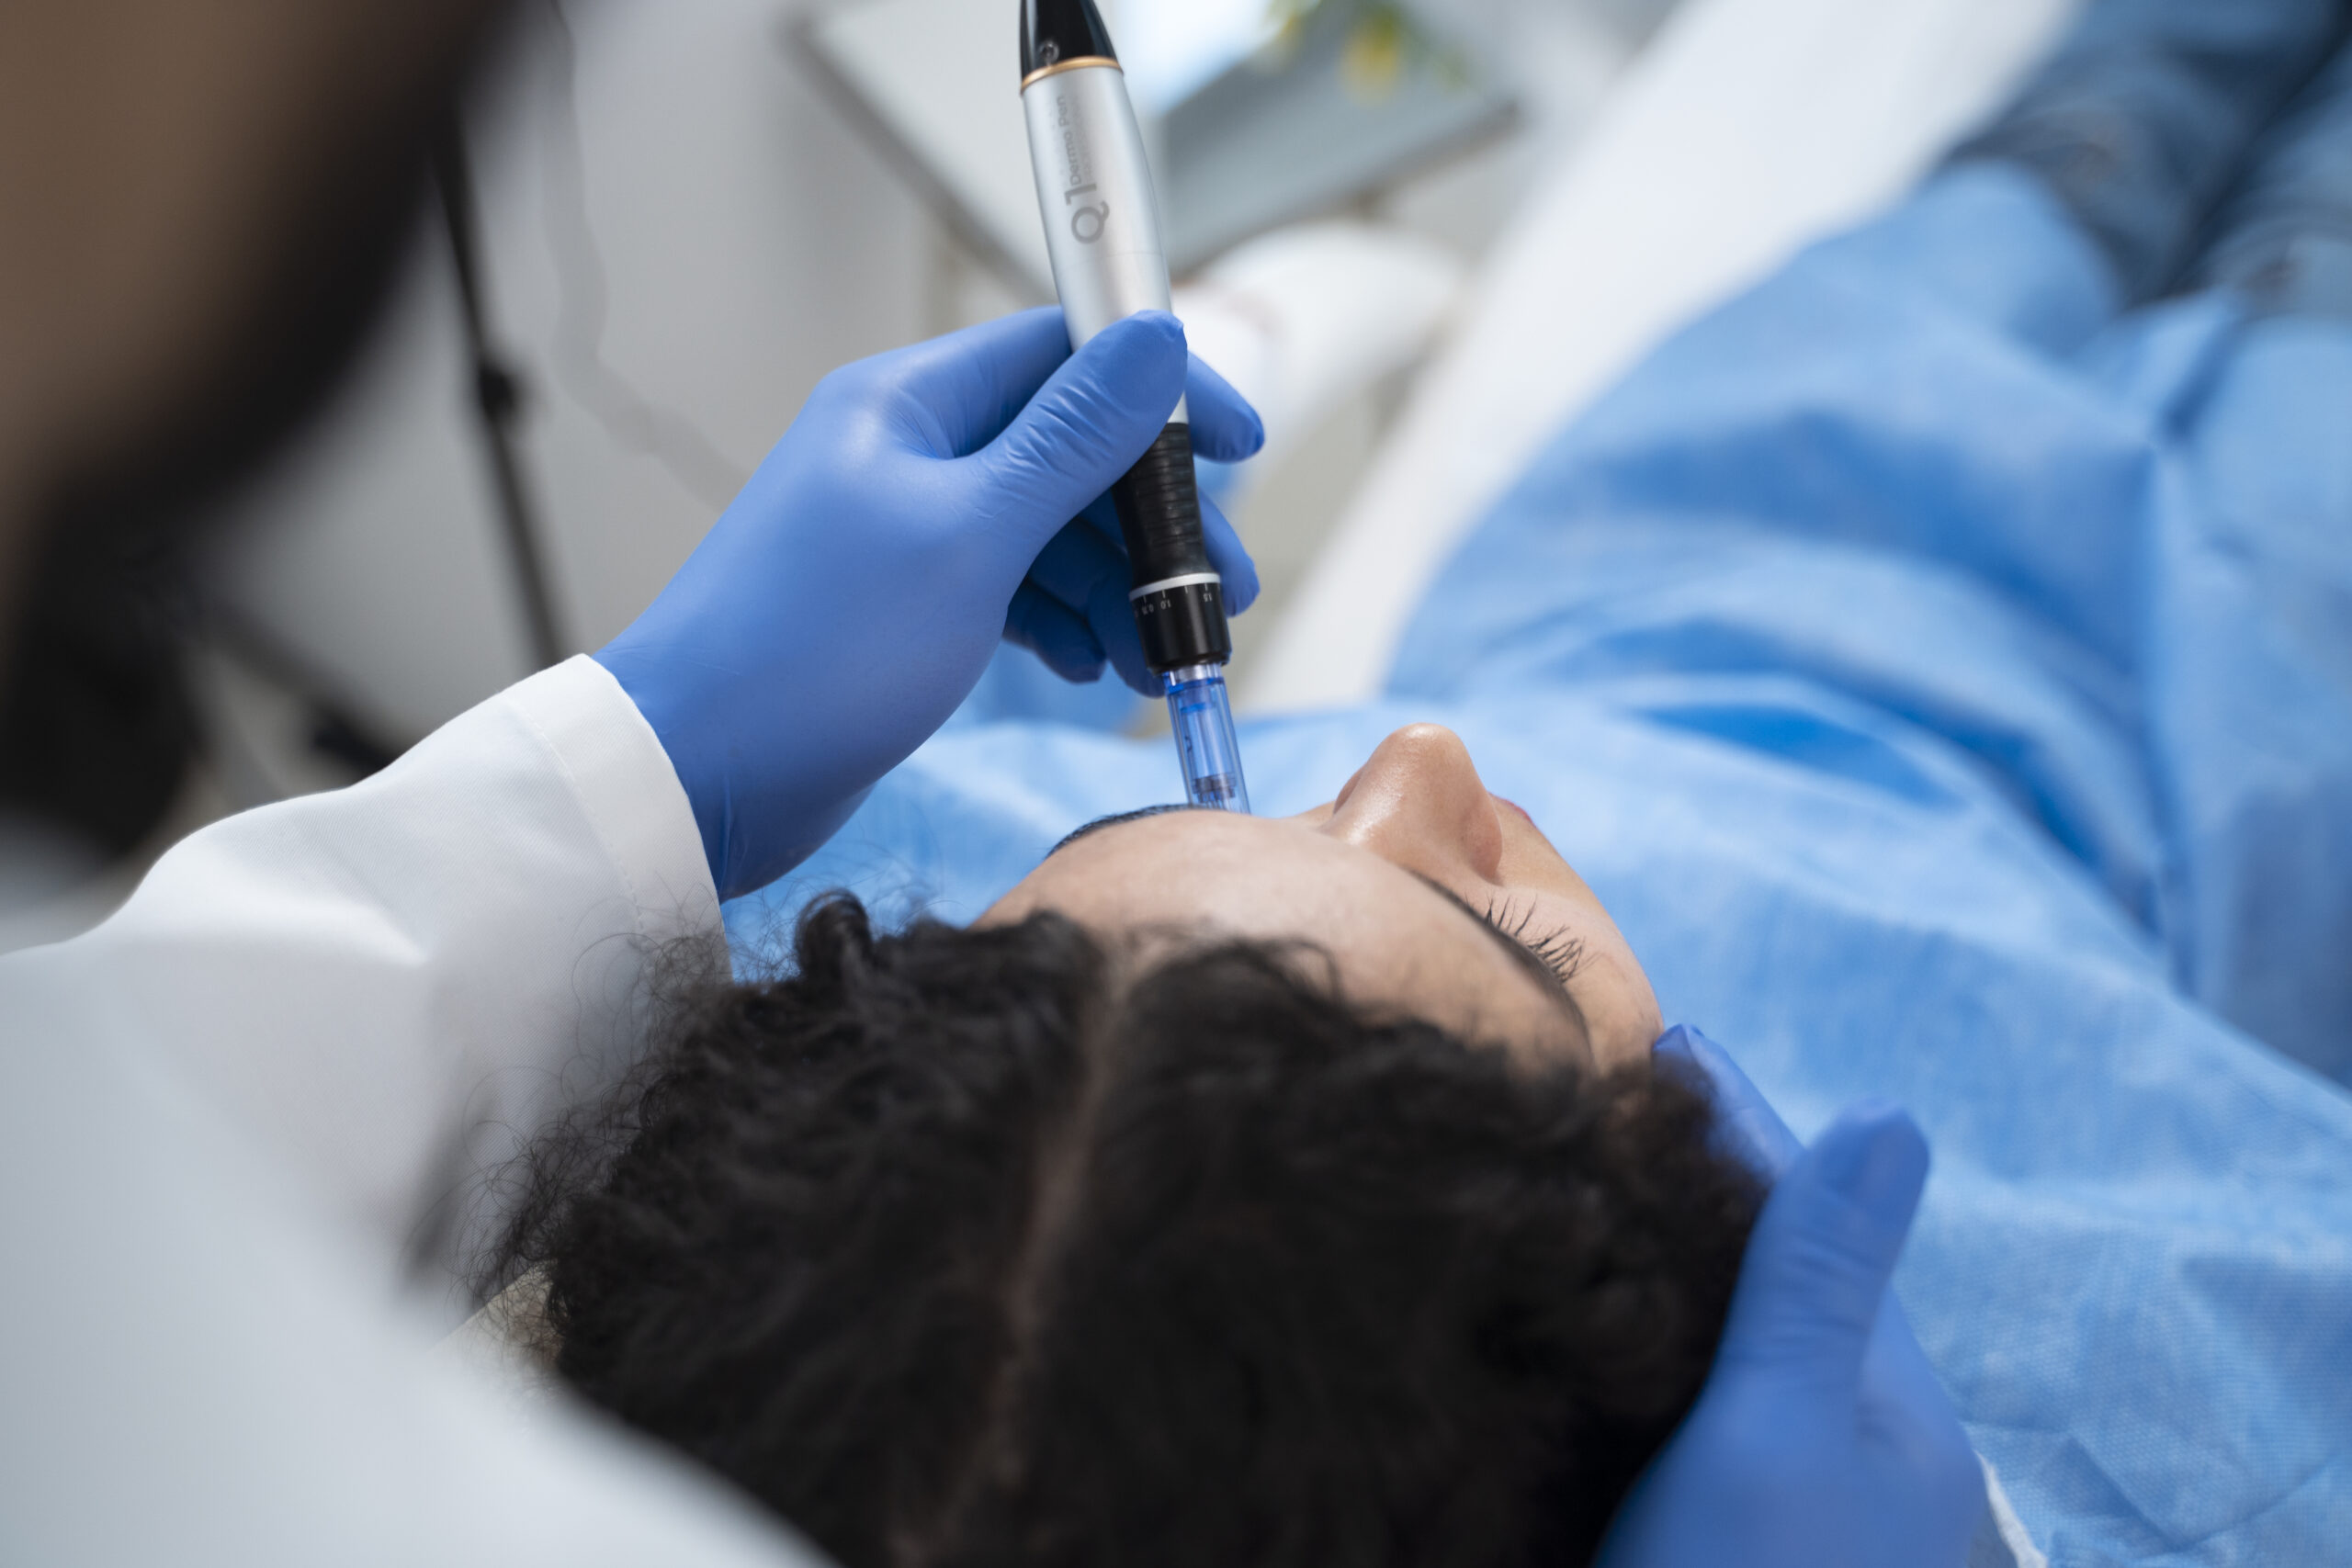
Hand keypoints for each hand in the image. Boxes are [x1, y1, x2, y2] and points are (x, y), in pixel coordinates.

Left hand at [595, 308, 1262, 898]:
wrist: (698, 771)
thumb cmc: (812, 649)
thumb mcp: (970, 535)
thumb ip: (1073, 439)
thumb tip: (1154, 338)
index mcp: (911, 404)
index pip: (1067, 356)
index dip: (1163, 392)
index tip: (1240, 443)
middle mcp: (909, 455)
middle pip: (1073, 453)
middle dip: (1155, 522)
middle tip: (1225, 590)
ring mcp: (908, 533)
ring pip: (1051, 533)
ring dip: (1121, 589)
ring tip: (1167, 658)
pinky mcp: (908, 606)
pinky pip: (1015, 591)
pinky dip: (1066, 623)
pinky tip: (1094, 667)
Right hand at [1599, 1027, 1985, 1567]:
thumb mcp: (1782, 1433)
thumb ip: (1817, 1283)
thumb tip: (1892, 1108)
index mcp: (1895, 1419)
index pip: (1813, 1229)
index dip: (1740, 1130)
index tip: (1670, 1040)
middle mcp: (1849, 1456)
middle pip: (1765, 1285)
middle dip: (1688, 1193)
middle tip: (1602, 1102)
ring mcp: (1780, 1502)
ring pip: (1712, 1352)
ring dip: (1651, 1270)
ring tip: (1577, 1191)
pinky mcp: (1698, 1535)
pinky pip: (1662, 1414)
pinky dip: (1619, 1350)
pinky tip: (1568, 1330)